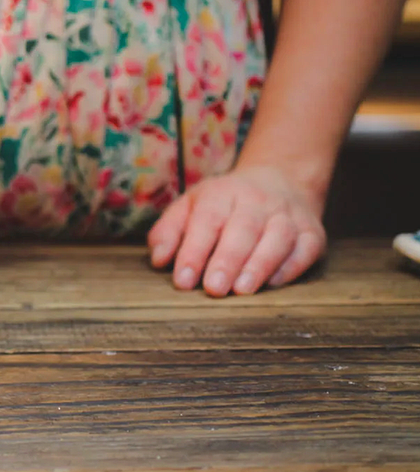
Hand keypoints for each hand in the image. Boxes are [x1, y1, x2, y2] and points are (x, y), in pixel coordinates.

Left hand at [147, 166, 327, 296]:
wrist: (280, 180)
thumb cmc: (224, 204)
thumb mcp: (191, 207)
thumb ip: (169, 232)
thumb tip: (158, 260)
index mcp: (222, 193)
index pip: (206, 221)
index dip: (194, 251)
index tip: (182, 280)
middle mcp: (257, 201)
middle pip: (243, 229)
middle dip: (227, 260)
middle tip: (213, 289)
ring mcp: (287, 215)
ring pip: (277, 238)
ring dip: (260, 265)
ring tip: (242, 290)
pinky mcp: (312, 232)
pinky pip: (305, 248)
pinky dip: (291, 266)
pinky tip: (273, 283)